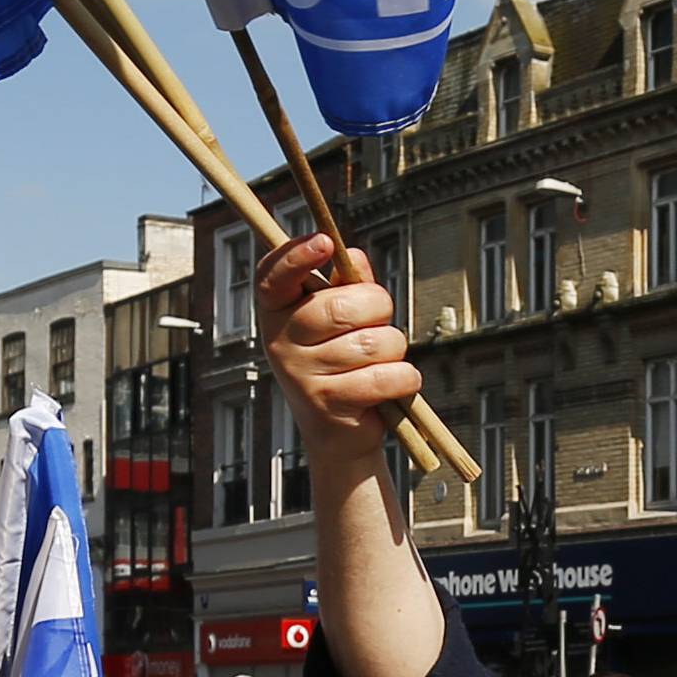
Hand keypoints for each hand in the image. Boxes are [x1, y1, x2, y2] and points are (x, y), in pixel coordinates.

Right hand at [258, 233, 421, 461]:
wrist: (338, 435)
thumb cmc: (342, 364)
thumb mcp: (339, 321)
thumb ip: (347, 285)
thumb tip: (354, 257)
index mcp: (278, 312)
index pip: (273, 275)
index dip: (296, 255)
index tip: (325, 241)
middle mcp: (280, 341)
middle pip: (342, 306)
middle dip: (378, 309)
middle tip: (380, 323)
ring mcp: (300, 374)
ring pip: (373, 343)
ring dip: (394, 350)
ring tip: (381, 362)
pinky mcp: (328, 403)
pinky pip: (385, 377)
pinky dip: (404, 379)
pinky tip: (396, 384)